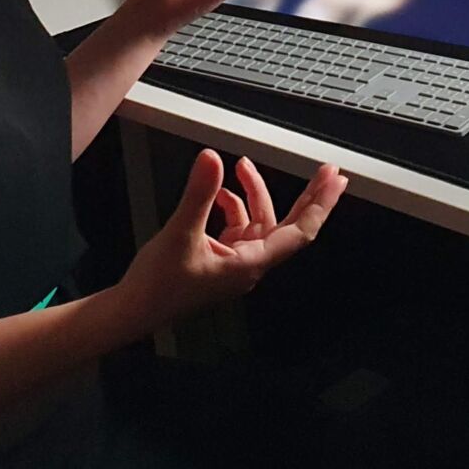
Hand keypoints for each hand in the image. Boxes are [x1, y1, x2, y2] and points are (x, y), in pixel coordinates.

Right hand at [117, 149, 347, 332]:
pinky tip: (220, 194)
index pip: (299, 232)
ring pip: (259, 223)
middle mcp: (249, 265)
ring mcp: (234, 263)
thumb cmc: (158, 285)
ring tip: (242, 166)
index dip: (319, 205)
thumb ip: (199, 193)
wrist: (134, 309)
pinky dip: (233, 207)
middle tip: (325, 173)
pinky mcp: (219, 260)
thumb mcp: (180, 232)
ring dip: (254, 194)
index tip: (334, 182)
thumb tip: (212, 159)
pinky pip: (238, 228)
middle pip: (288, 227)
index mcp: (250, 264)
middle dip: (307, 198)